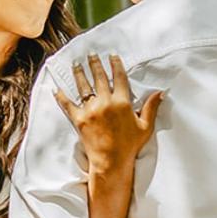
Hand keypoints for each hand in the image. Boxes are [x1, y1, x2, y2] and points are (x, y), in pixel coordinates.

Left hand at [55, 54, 163, 178]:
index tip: (111, 56)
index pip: (119, 77)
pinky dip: (60, 96)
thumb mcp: (145, 126)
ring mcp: (90, 110)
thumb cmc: (130, 146)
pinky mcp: (79, 119)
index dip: (115, 64)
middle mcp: (105, 102)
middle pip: (99, 77)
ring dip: (79, 73)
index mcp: (122, 102)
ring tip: (76, 64)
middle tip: (91, 55)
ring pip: (83, 86)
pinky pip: (67, 104)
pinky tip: (56, 88)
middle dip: (95, 64)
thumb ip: (151, 107)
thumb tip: (160, 92)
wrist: (111, 162)